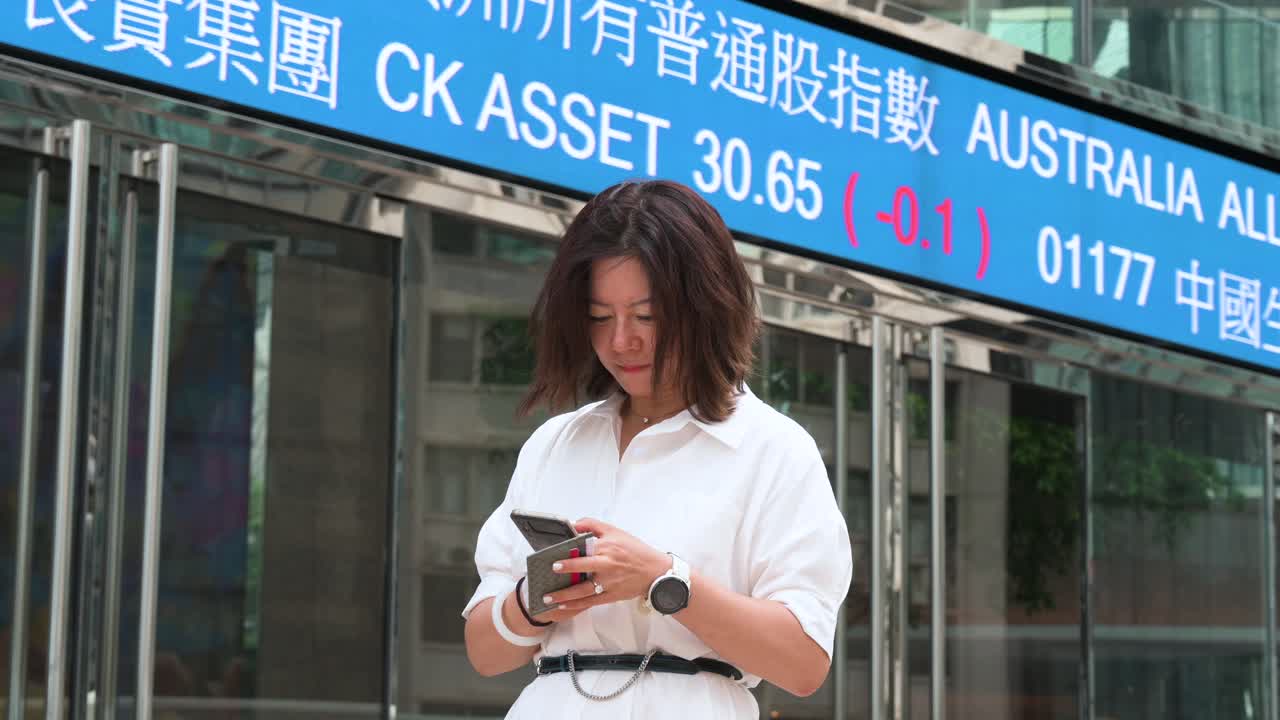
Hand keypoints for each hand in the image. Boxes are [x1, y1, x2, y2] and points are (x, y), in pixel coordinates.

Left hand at [542, 518, 670, 612]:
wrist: (655, 571)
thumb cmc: (635, 551)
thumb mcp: (615, 531)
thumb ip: (592, 525)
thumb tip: (573, 524)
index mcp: (607, 547)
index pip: (584, 548)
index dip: (569, 553)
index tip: (554, 557)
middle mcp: (607, 565)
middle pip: (583, 568)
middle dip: (566, 570)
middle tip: (550, 572)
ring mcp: (609, 582)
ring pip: (583, 590)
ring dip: (565, 595)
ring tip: (548, 597)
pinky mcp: (611, 595)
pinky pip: (591, 601)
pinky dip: (576, 605)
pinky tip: (564, 605)